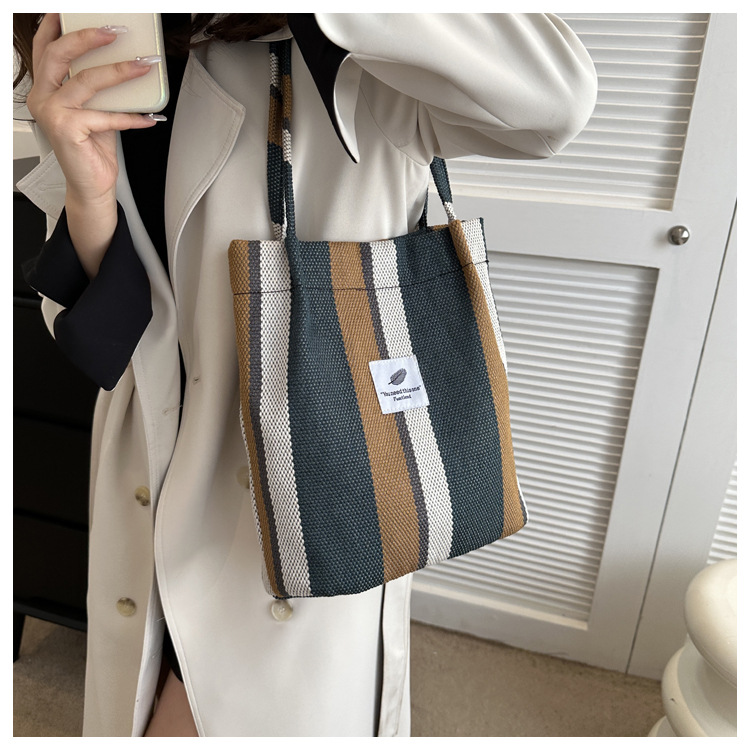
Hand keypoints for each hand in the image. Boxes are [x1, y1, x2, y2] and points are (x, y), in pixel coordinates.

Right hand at [26, 13, 161, 206]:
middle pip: (60, 55)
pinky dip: (131, 117)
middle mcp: (43, 97)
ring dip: (119, 71)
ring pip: (86, 81)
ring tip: (143, 66)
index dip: (58, 25)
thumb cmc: (92, 147)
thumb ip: (99, 87)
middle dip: (88, 37)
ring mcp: (52, 113)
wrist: (92, 184)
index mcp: (45, 87)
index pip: (46, 47)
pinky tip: (149, 117)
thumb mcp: (95, 108)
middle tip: (116, 31)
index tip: (74, 8)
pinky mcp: (67, 130)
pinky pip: (105, 117)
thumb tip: (127, 61)